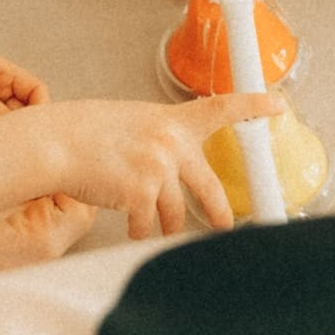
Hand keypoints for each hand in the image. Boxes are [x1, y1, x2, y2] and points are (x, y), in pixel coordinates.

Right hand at [38, 91, 279, 238]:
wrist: (56, 142)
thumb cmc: (85, 131)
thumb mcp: (131, 122)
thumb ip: (159, 140)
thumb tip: (171, 166)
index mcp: (170, 120)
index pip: (221, 108)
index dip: (254, 106)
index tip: (278, 105)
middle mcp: (171, 143)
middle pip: (209, 189)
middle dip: (218, 214)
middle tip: (225, 227)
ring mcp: (159, 169)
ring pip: (174, 214)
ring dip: (159, 223)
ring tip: (142, 221)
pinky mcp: (143, 194)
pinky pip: (146, 225)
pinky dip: (136, 229)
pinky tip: (125, 222)